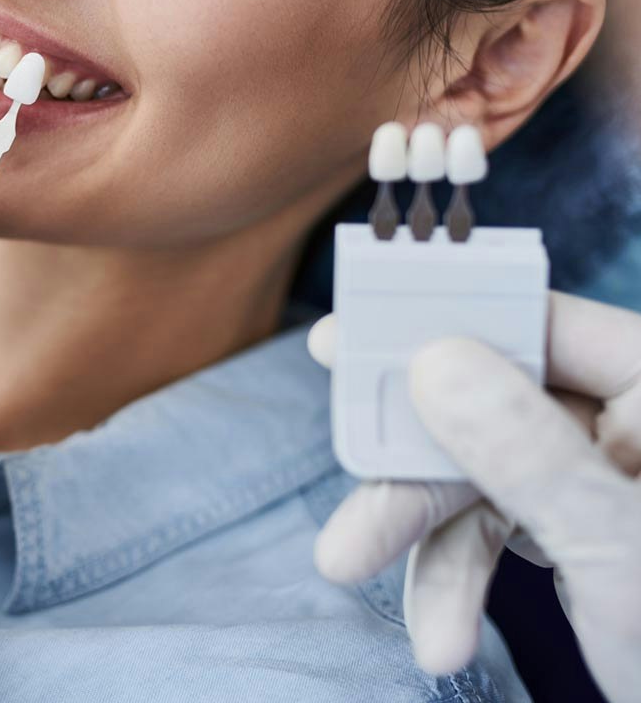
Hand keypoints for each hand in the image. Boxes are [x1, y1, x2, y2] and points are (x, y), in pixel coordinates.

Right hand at [307, 291, 640, 702]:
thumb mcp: (618, 558)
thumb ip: (532, 454)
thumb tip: (436, 361)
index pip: (542, 326)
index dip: (440, 323)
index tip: (349, 336)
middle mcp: (628, 418)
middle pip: (488, 404)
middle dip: (411, 469)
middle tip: (342, 486)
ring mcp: (595, 470)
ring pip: (476, 467)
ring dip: (419, 533)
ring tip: (356, 572)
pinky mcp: (572, 519)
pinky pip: (489, 519)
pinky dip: (453, 572)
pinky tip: (440, 631)